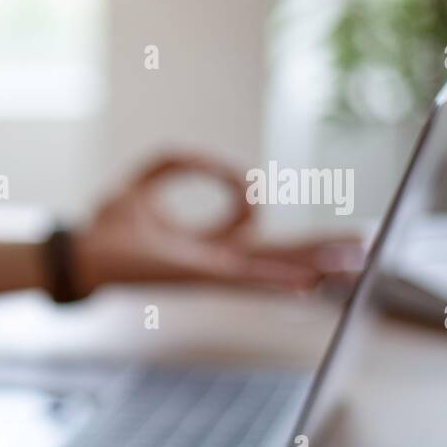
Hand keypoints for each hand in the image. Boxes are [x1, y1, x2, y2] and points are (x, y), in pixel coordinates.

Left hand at [72, 153, 363, 293]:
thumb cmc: (108, 221)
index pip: (248, 215)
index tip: (235, 177)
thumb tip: (230, 171)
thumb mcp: (149, 177)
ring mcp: (212, 273)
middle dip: (322, 248)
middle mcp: (216, 261)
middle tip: (366, 244)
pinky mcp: (200, 279)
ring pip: (275, 267)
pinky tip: (307, 283)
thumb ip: (187, 163)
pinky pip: (249, 278)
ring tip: (359, 260)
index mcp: (207, 241)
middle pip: (280, 253)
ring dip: (316, 262)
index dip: (243, 188)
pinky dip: (278, 279)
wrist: (80, 249)